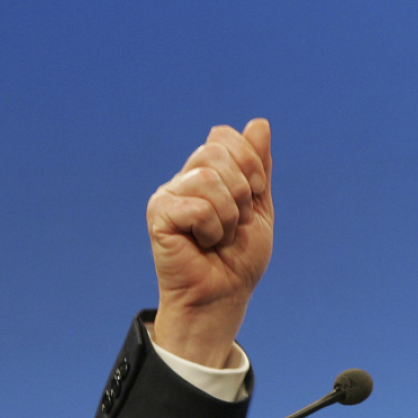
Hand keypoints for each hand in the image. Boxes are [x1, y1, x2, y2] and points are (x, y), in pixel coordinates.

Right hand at [147, 119, 272, 366]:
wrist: (225, 294)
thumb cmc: (239, 257)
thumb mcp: (259, 207)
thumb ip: (258, 167)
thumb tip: (259, 122)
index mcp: (208, 172)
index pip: (225, 138)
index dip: (250, 165)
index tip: (253, 197)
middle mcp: (184, 178)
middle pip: (216, 152)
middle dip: (241, 192)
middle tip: (236, 223)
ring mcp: (168, 194)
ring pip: (207, 179)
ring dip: (228, 216)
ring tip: (219, 237)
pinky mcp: (158, 213)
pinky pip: (196, 206)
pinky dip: (211, 229)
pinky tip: (202, 244)